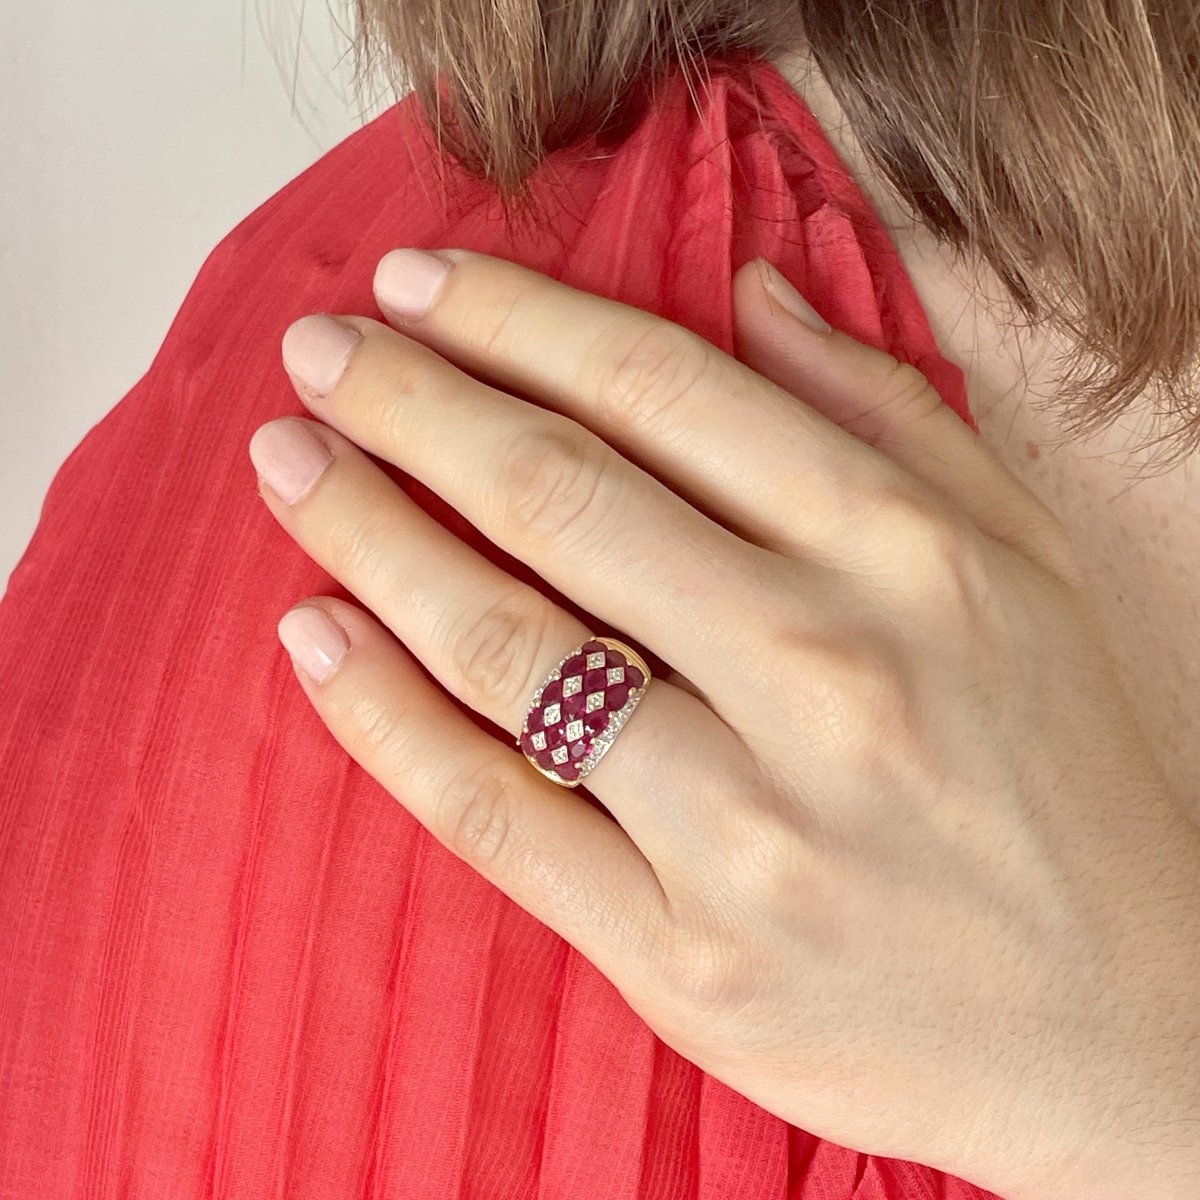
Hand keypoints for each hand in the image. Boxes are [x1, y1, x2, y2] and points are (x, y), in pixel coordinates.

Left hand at [248, 249, 1199, 1199]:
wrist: (1122, 1021)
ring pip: (505, 647)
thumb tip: (755, 287)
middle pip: (558, 496)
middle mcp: (823, 674)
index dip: (517, 319)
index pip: (663, 390)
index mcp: (906, 557)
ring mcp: (745, 827)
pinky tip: (312, 638)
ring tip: (290, 470)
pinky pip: (495, 815)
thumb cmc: (1065, 773)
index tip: (419, 285)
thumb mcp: (1018, 562)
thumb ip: (887, 412)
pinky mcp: (683, 955)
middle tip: (316, 355)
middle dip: (409, 403)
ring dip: (366, 536)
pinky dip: (383, 720)